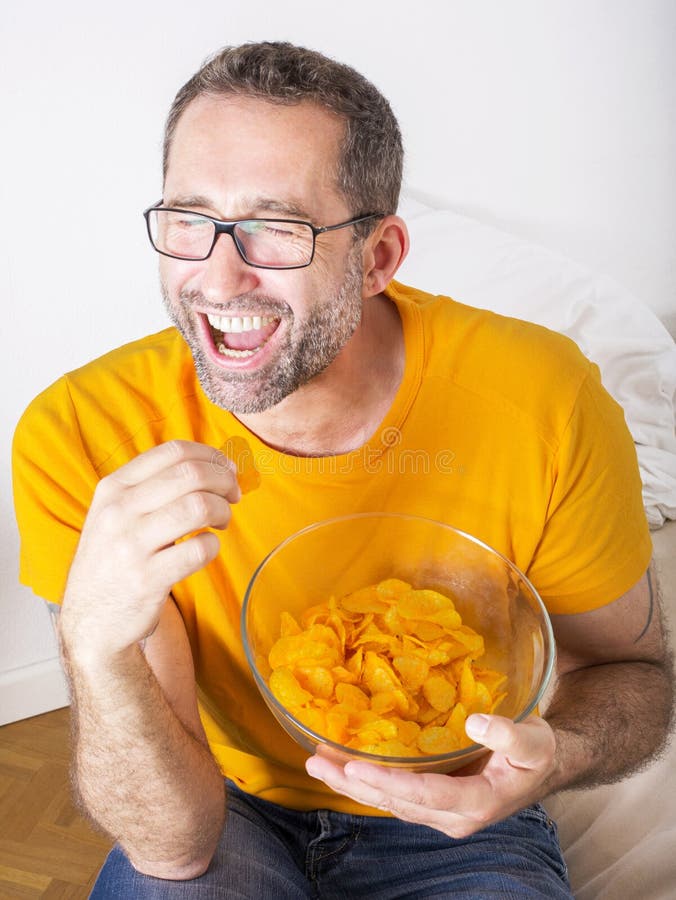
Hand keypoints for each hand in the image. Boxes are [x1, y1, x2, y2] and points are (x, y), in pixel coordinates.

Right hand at [60, 440, 239, 659]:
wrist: (90, 621)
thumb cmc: (114, 561)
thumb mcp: (115, 514)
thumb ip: (153, 487)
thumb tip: (214, 465)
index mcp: (113, 488)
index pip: (173, 451)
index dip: (211, 456)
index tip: (227, 470)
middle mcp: (119, 511)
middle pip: (191, 474)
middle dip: (224, 481)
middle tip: (233, 496)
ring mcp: (131, 546)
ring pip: (199, 506)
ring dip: (222, 511)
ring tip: (220, 522)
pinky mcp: (148, 579)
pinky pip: (200, 550)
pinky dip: (213, 546)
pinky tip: (206, 549)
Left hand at [305, 714, 556, 837]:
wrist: (541, 767)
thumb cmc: (538, 752)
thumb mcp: (534, 740)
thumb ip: (508, 733)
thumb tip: (475, 722)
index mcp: (475, 804)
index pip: (423, 795)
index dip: (387, 782)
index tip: (354, 766)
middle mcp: (451, 816)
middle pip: (394, 802)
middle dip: (353, 783)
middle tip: (316, 761)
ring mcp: (439, 811)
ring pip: (388, 801)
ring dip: (351, 783)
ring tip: (317, 760)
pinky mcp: (432, 800)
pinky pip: (393, 793)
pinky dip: (366, 778)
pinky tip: (344, 762)